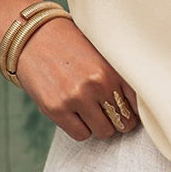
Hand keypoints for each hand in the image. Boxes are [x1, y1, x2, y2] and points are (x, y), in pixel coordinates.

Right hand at [15, 16, 139, 140]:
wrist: (33, 37)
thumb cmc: (71, 44)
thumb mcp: (100, 52)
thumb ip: (117, 75)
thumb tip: (135, 105)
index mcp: (111, 68)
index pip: (137, 103)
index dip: (134, 110)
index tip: (130, 111)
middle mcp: (96, 83)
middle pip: (123, 121)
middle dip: (118, 120)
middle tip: (111, 114)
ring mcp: (76, 98)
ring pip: (103, 131)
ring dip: (100, 126)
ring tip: (92, 112)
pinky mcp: (56, 109)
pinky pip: (81, 135)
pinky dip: (81, 129)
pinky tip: (76, 114)